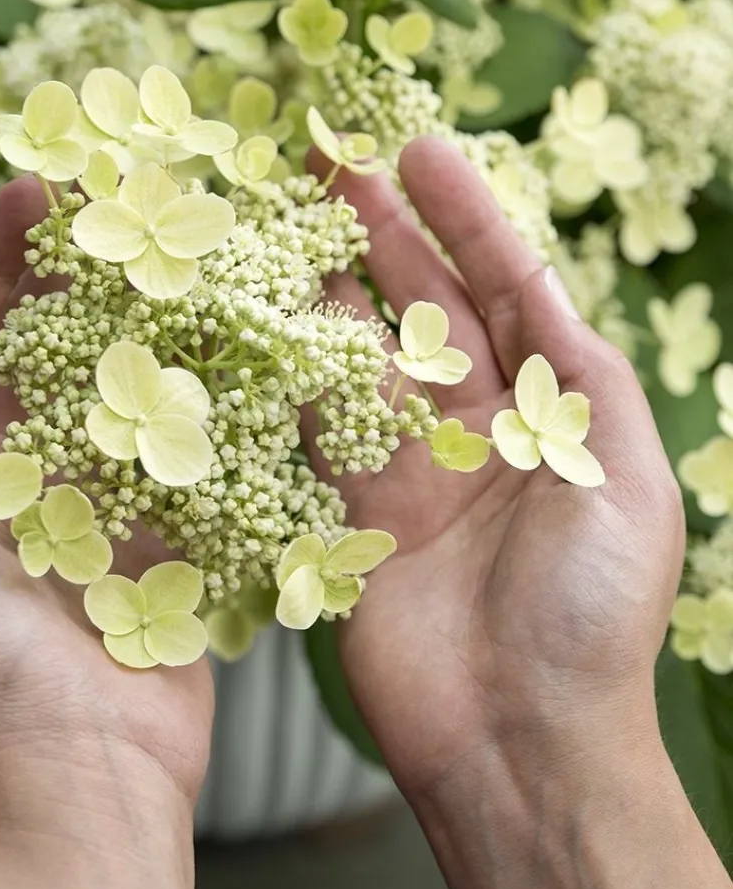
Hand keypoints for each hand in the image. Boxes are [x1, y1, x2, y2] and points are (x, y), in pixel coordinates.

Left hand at [0, 179, 212, 807]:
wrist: (70, 771)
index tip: (31, 191)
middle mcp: (17, 466)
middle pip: (42, 338)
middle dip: (72, 265)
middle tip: (117, 193)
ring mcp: (98, 492)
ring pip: (118, 375)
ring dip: (143, 308)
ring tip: (176, 238)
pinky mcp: (166, 523)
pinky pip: (180, 436)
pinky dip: (199, 381)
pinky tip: (225, 323)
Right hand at [318, 138, 684, 808]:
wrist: (520, 739)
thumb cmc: (592, 611)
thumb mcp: (626, 477)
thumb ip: (581, 379)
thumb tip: (543, 291)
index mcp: (555, 413)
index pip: (505, 288)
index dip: (464, 216)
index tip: (420, 149)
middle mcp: (482, 431)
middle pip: (424, 307)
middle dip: (383, 231)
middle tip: (331, 160)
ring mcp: (413, 472)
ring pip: (362, 355)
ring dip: (327, 287)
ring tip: (285, 218)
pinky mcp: (354, 517)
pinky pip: (316, 428)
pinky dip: (290, 371)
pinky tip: (262, 315)